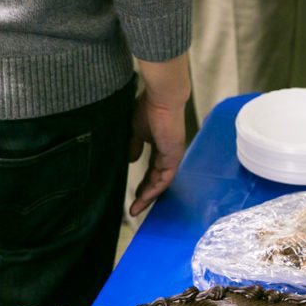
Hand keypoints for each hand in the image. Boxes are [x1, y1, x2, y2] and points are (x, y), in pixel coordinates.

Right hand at [129, 53, 189, 216]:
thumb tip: (130, 159)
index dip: (142, 183)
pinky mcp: (174, 156)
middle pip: (156, 180)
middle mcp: (168, 153)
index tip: (131, 195)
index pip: (151, 170)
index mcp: (160, 146)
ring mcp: (173, 156)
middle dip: (145, 195)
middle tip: (134, 208)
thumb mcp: (135, 130)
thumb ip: (134, 145)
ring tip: (136, 208)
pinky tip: (144, 198)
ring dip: (149, 196)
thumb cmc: (149, 107)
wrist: (162, 97)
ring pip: (161, 182)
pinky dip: (155, 189)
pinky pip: (165, 178)